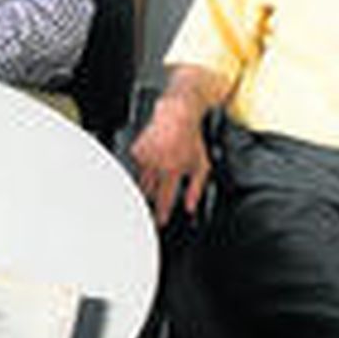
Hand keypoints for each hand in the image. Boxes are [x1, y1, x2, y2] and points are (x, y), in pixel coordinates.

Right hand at [130, 93, 211, 226]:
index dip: (161, 214)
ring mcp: (144, 158)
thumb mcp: (202, 166)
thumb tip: (190, 207)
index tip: (159, 222)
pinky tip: (152, 163)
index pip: (164, 200)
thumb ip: (196, 189)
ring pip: (140, 182)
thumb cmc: (191, 139)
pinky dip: (143, 169)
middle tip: (153, 205)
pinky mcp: (136, 150)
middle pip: (148, 193)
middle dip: (151, 201)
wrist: (177, 115)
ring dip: (147, 187)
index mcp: (172, 171)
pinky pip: (137, 167)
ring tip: (154, 184)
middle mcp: (156, 166)